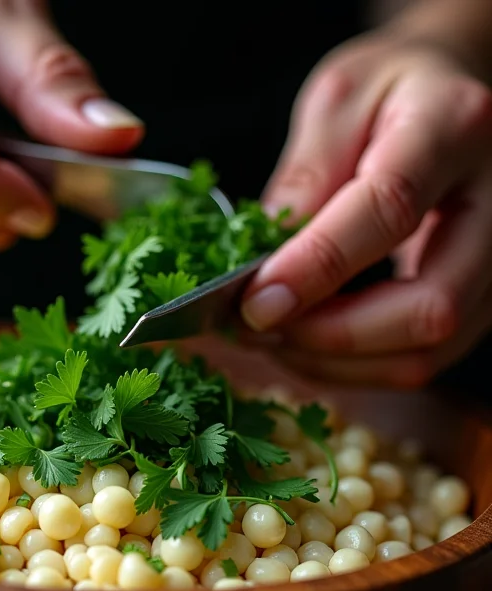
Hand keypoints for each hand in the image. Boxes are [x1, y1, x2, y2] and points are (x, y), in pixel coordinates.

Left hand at [240, 33, 491, 387]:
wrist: (450, 95)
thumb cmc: (390, 92)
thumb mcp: (335, 103)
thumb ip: (303, 179)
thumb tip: (265, 267)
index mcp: (452, 127)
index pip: (389, 210)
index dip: (316, 268)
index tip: (254, 303)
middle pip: (430, 305)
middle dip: (331, 336)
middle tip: (259, 329)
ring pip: (429, 349)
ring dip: (337, 362)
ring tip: (275, 338)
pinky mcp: (484, 295)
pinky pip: (424, 357)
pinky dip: (356, 366)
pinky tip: (309, 343)